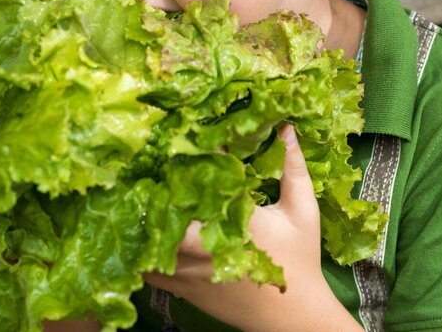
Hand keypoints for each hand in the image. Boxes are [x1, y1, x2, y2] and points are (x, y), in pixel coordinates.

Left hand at [144, 125, 359, 330]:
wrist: (291, 316)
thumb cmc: (299, 261)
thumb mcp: (302, 211)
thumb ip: (292, 168)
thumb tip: (287, 129)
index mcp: (235, 223)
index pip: (203, 182)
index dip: (188, 158)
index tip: (182, 137)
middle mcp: (204, 248)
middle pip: (161, 213)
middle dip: (154, 188)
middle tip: (152, 165)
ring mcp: (187, 270)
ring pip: (146, 240)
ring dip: (142, 215)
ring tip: (139, 190)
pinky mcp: (178, 287)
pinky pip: (144, 266)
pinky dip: (138, 246)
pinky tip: (141, 226)